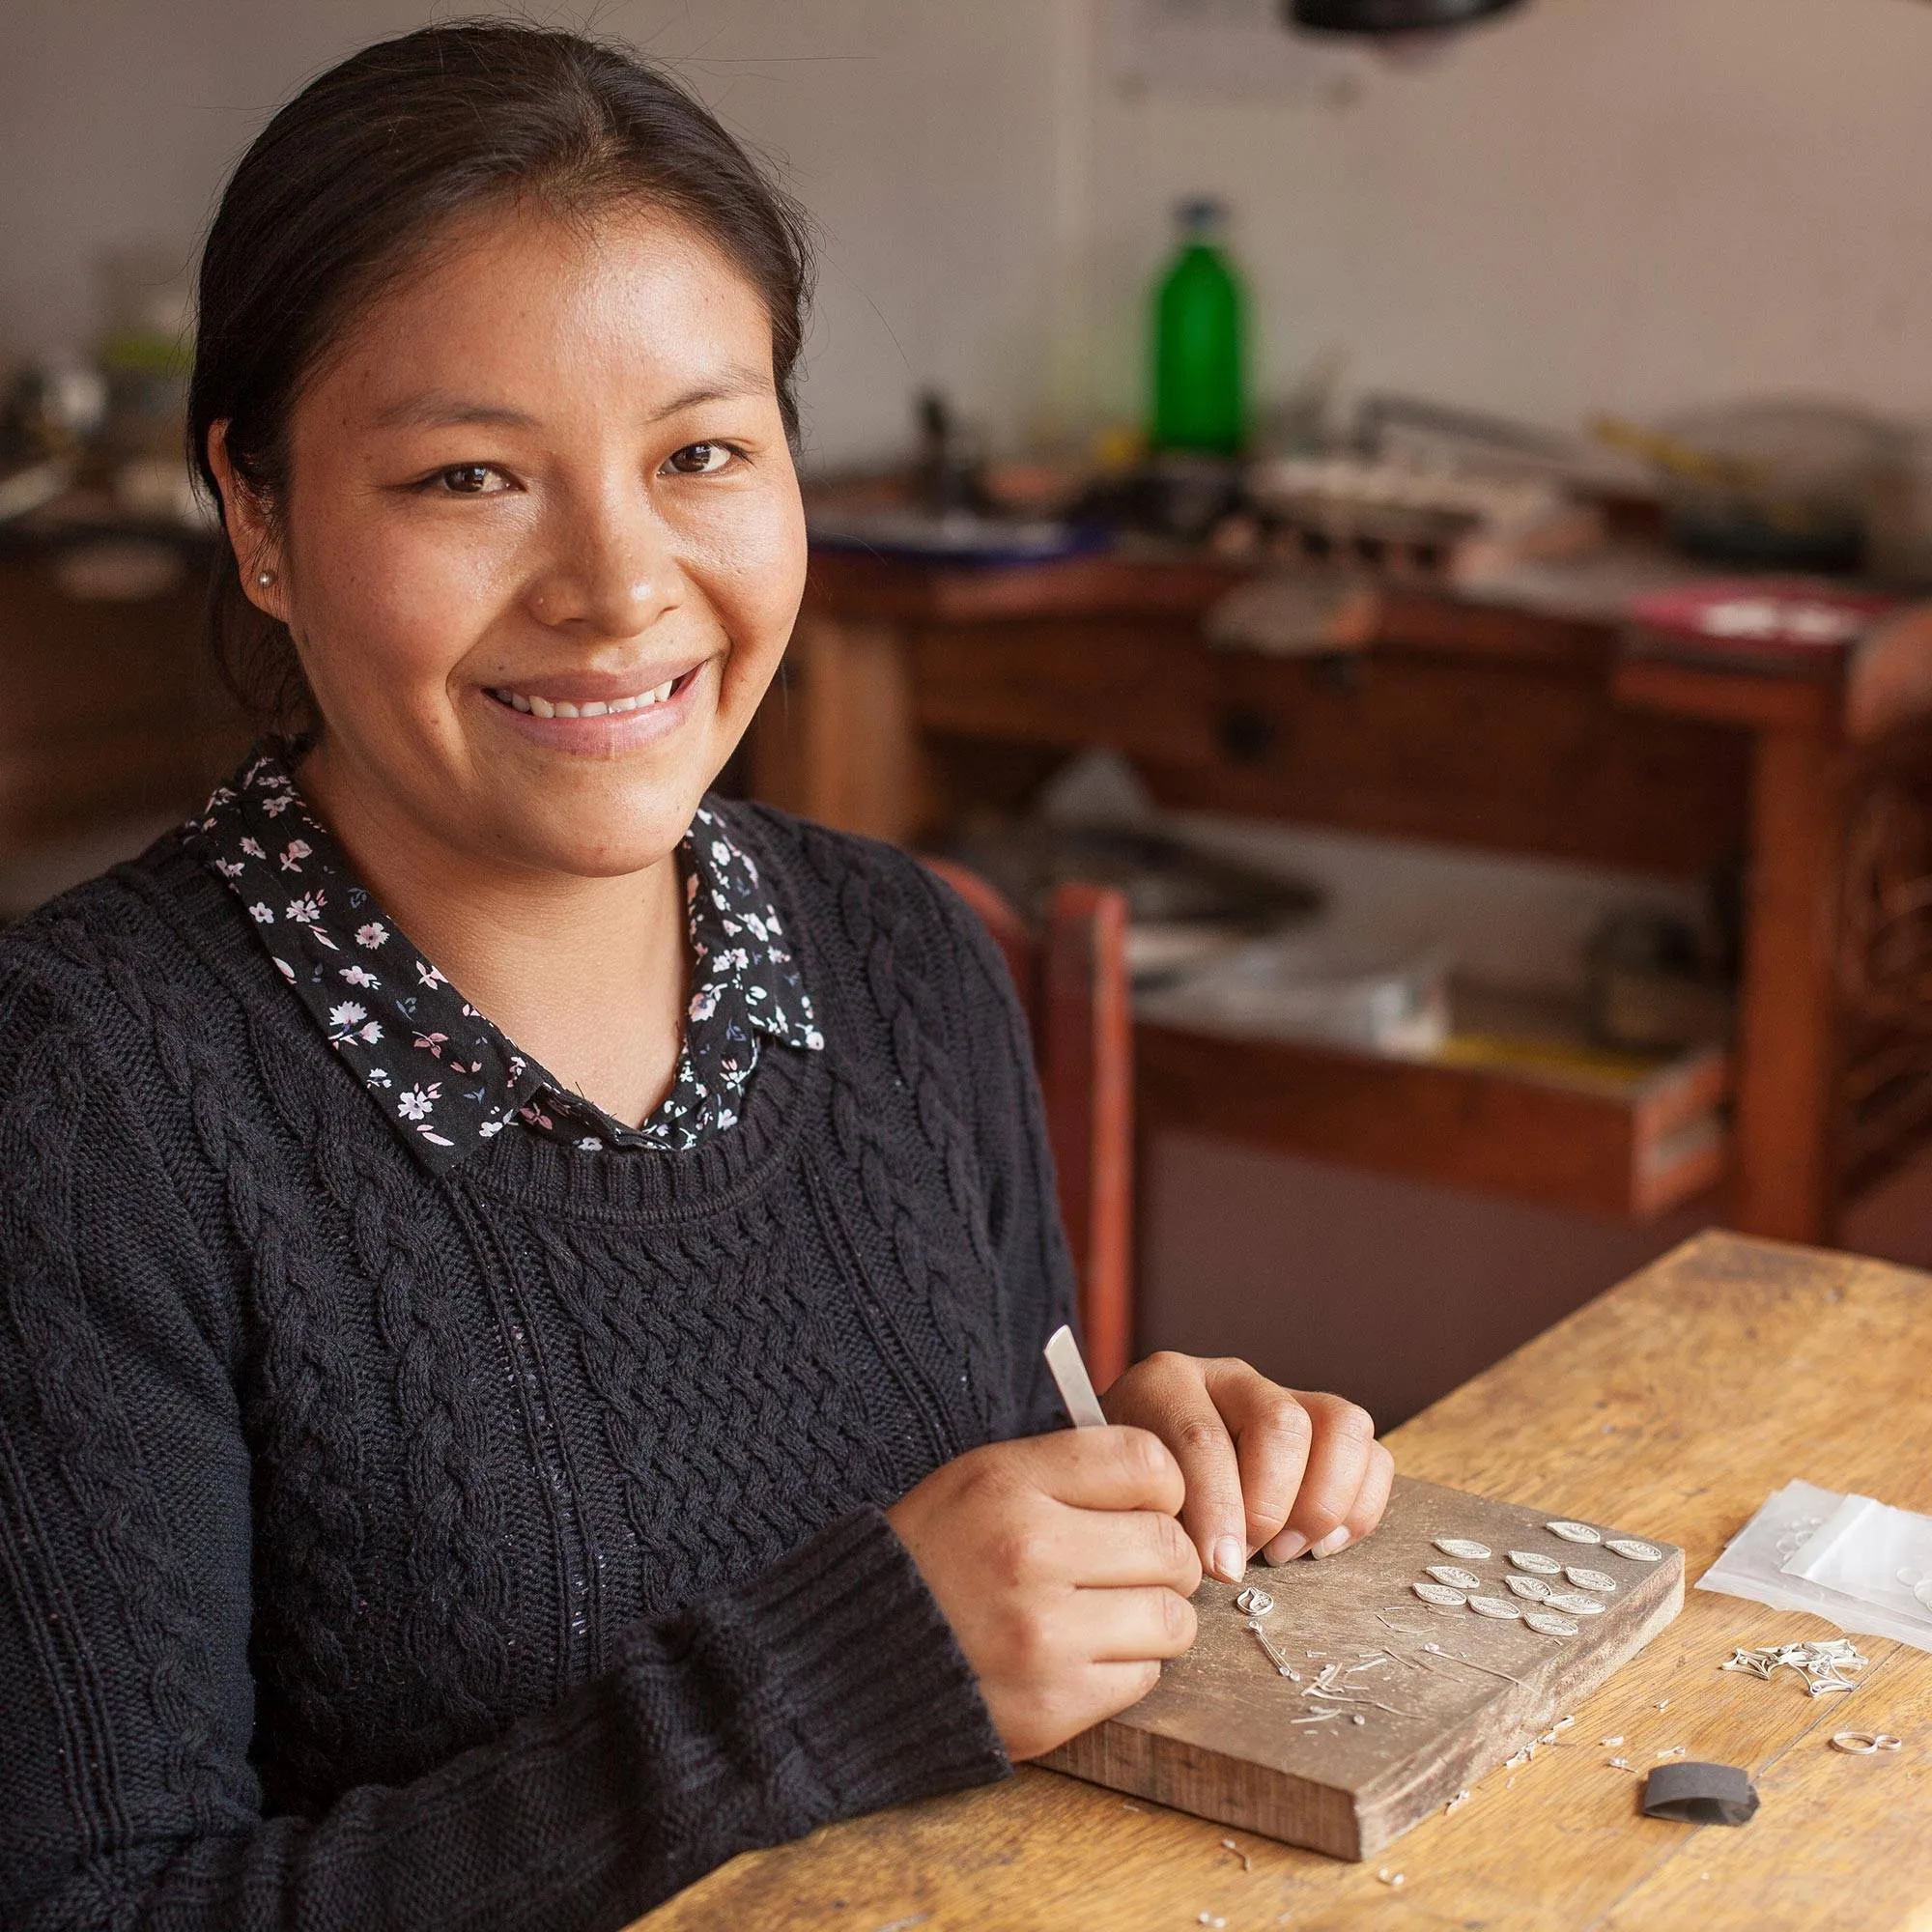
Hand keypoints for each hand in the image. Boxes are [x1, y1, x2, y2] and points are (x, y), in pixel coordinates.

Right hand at [886, 1426, 1201, 1760]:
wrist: (852, 1657)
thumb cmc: (933, 1557)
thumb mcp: (981, 1479)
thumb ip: (1068, 1469)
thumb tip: (1168, 1482)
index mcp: (1010, 1483)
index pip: (1148, 1463)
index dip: (1162, 1487)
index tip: (1144, 1506)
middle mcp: (1029, 1551)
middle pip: (1170, 1545)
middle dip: (1161, 1559)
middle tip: (1128, 1569)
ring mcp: (1043, 1633)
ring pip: (1172, 1618)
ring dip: (1153, 1619)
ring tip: (1109, 1615)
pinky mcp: (1053, 1703)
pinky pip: (1144, 1678)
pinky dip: (1125, 1669)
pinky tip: (1080, 1655)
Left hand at [1102, 1353, 1393, 1584]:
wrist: (1137, 1473)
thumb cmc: (1129, 1491)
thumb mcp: (1123, 1495)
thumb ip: (1156, 1515)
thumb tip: (1220, 1561)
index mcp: (1167, 1383)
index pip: (1204, 1436)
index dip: (1218, 1509)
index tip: (1220, 1567)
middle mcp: (1231, 1378)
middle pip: (1283, 1423)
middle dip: (1271, 1505)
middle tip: (1251, 1557)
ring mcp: (1286, 1395)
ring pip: (1343, 1424)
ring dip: (1322, 1503)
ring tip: (1286, 1553)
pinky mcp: (1326, 1429)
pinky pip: (1374, 1455)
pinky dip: (1359, 1508)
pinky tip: (1320, 1546)